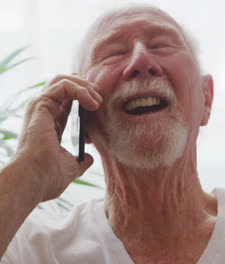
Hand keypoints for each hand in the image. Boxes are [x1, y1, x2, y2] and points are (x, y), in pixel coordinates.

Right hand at [11, 74, 101, 201]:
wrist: (33, 181)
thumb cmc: (46, 178)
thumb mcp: (70, 166)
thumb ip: (80, 160)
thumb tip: (89, 159)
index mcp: (49, 124)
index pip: (66, 101)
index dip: (85, 98)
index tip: (99, 108)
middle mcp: (43, 113)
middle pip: (64, 85)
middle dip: (85, 87)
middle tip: (100, 98)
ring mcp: (41, 107)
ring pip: (63, 80)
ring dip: (84, 86)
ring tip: (97, 100)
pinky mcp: (41, 105)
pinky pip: (63, 85)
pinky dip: (80, 89)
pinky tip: (92, 103)